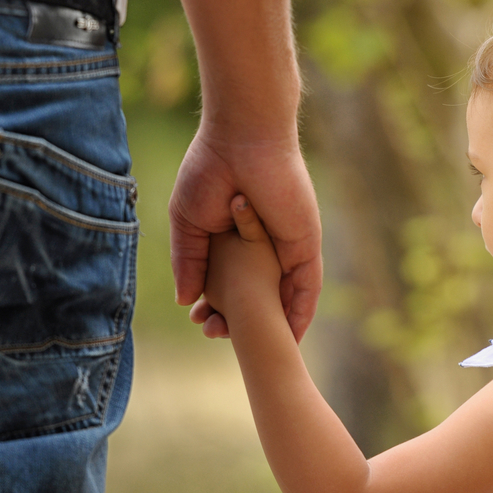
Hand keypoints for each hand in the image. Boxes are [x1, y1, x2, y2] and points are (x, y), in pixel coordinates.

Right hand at [169, 126, 321, 340]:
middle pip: (256, 295)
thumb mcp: (189, 222)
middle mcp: (263, 248)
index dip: (213, 306)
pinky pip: (307, 286)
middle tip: (217, 336)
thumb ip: (189, 260)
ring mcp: (286, 248)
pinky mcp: (305, 244)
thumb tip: (185, 299)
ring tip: (259, 353)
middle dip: (240, 321)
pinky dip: (300, 313)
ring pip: (282, 296)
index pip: (228, 284)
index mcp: (235, 241)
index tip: (198, 320)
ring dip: (272, 325)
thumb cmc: (211, 171)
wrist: (243, 140)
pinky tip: (292, 337)